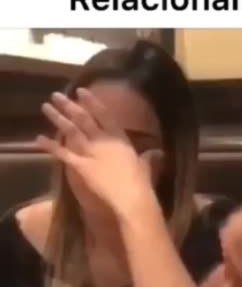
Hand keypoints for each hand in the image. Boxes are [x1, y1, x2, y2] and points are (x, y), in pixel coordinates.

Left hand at [36, 88, 156, 213]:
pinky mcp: (80, 165)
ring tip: (46, 107)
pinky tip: (38, 139)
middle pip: (83, 119)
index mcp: (120, 137)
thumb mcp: (147, 165)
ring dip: (58, 118)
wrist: (130, 196)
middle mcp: (103, 140)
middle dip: (69, 106)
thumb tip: (158, 151)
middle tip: (56, 95)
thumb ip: (150, 156)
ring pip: (71, 131)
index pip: (104, 114)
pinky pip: (63, 154)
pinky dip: (50, 146)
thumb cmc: (141, 180)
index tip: (81, 91)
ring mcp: (90, 152)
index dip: (92, 102)